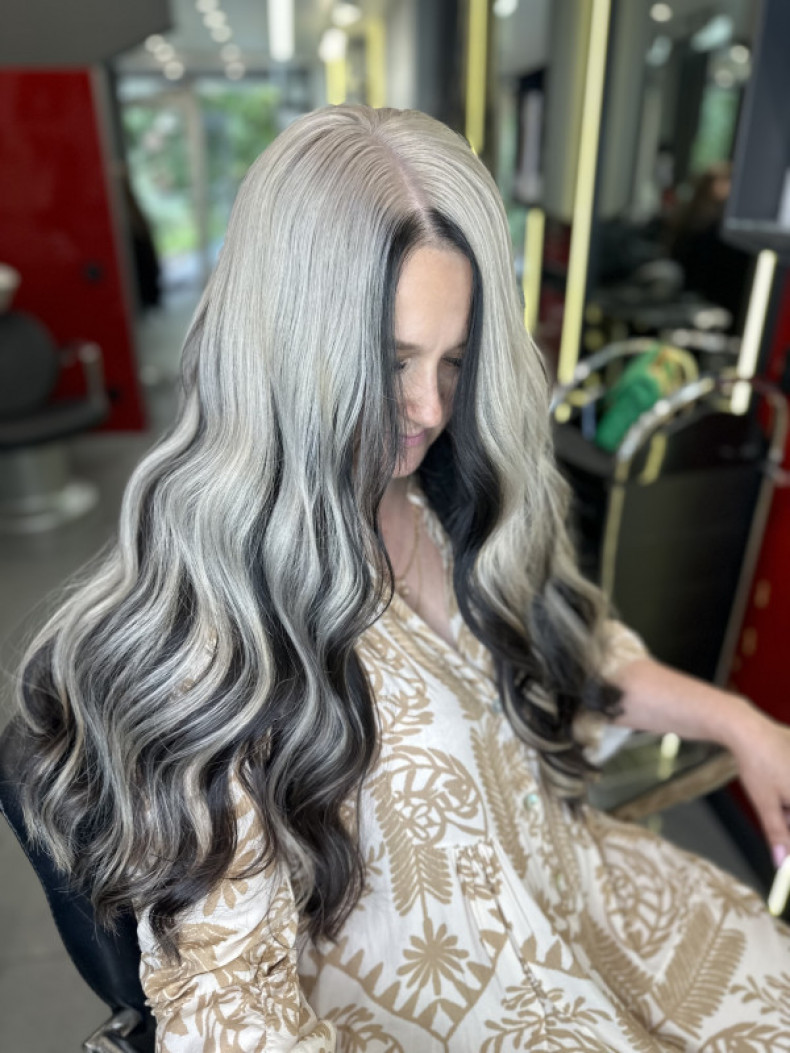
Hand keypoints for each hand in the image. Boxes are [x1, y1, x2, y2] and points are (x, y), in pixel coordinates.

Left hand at [728, 709, 789, 868]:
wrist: (748, 728)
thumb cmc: (757, 765)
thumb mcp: (765, 804)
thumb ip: (777, 834)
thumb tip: (782, 863)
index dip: (788, 832)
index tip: (781, 837)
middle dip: (788, 816)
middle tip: (776, 811)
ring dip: (787, 802)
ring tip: (772, 786)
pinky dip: (786, 784)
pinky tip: (777, 774)